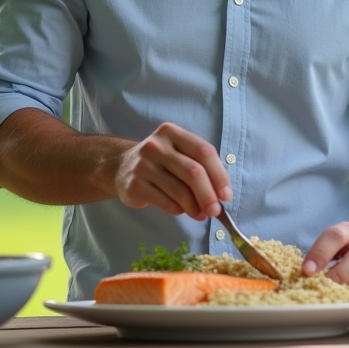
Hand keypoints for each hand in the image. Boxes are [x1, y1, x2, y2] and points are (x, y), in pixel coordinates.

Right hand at [114, 122, 231, 219]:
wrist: (122, 167)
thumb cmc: (161, 162)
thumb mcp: (179, 153)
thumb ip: (201, 168)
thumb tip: (221, 196)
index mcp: (172, 133)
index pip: (204, 152)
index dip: (219, 175)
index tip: (226, 195)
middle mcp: (156, 146)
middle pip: (193, 172)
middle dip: (208, 195)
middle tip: (215, 211)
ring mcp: (143, 165)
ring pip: (179, 191)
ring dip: (195, 207)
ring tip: (200, 214)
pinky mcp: (134, 185)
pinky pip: (165, 202)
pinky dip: (179, 210)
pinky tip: (182, 211)